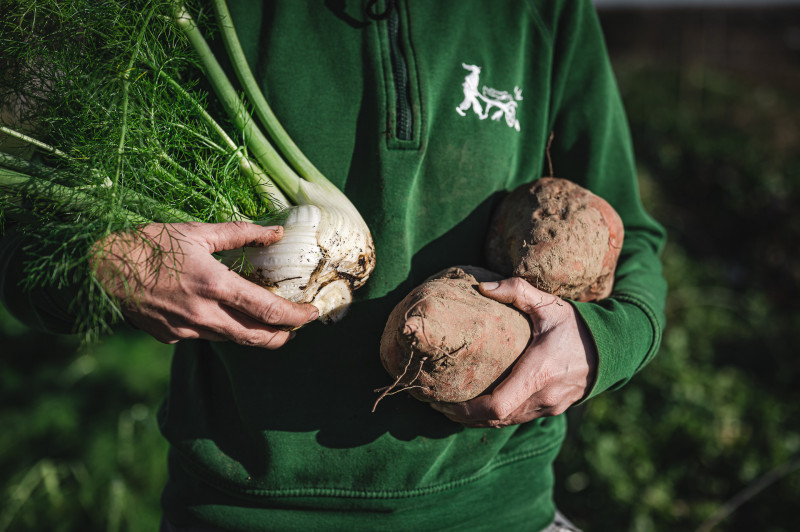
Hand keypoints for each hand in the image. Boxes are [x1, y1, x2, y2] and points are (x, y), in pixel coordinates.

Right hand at [92, 221, 318, 348]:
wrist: (100, 269)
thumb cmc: (149, 244)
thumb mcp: (197, 232)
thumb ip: (241, 233)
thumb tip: (276, 232)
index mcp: (215, 286)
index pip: (269, 311)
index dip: (296, 317)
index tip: (312, 314)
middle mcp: (204, 315)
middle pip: (256, 337)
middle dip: (282, 336)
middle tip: (296, 327)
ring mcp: (186, 330)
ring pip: (232, 339)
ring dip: (254, 333)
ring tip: (266, 322)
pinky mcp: (170, 337)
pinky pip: (204, 335)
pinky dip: (219, 327)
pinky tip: (219, 312)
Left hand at [431, 277, 596, 427]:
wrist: (612, 348)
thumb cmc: (576, 326)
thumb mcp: (549, 304)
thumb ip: (516, 291)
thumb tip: (481, 286)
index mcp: (537, 374)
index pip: (495, 406)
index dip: (464, 410)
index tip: (441, 401)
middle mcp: (542, 397)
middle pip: (494, 419)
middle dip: (463, 416)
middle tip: (437, 403)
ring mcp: (548, 407)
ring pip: (505, 422)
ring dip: (477, 418)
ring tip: (451, 405)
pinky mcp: (552, 410)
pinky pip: (517, 419)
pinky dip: (495, 416)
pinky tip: (478, 405)